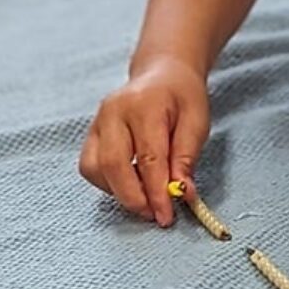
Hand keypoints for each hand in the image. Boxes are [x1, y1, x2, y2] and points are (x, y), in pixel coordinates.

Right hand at [79, 59, 209, 226]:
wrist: (162, 73)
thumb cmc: (183, 97)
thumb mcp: (198, 121)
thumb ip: (187, 157)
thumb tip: (182, 193)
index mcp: (144, 105)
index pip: (148, 158)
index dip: (156, 192)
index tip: (166, 215)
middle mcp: (113, 111)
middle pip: (113, 165)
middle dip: (133, 198)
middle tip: (154, 215)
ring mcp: (97, 121)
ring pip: (95, 168)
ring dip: (119, 192)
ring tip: (145, 199)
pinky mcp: (90, 133)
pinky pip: (90, 166)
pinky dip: (108, 183)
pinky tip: (131, 184)